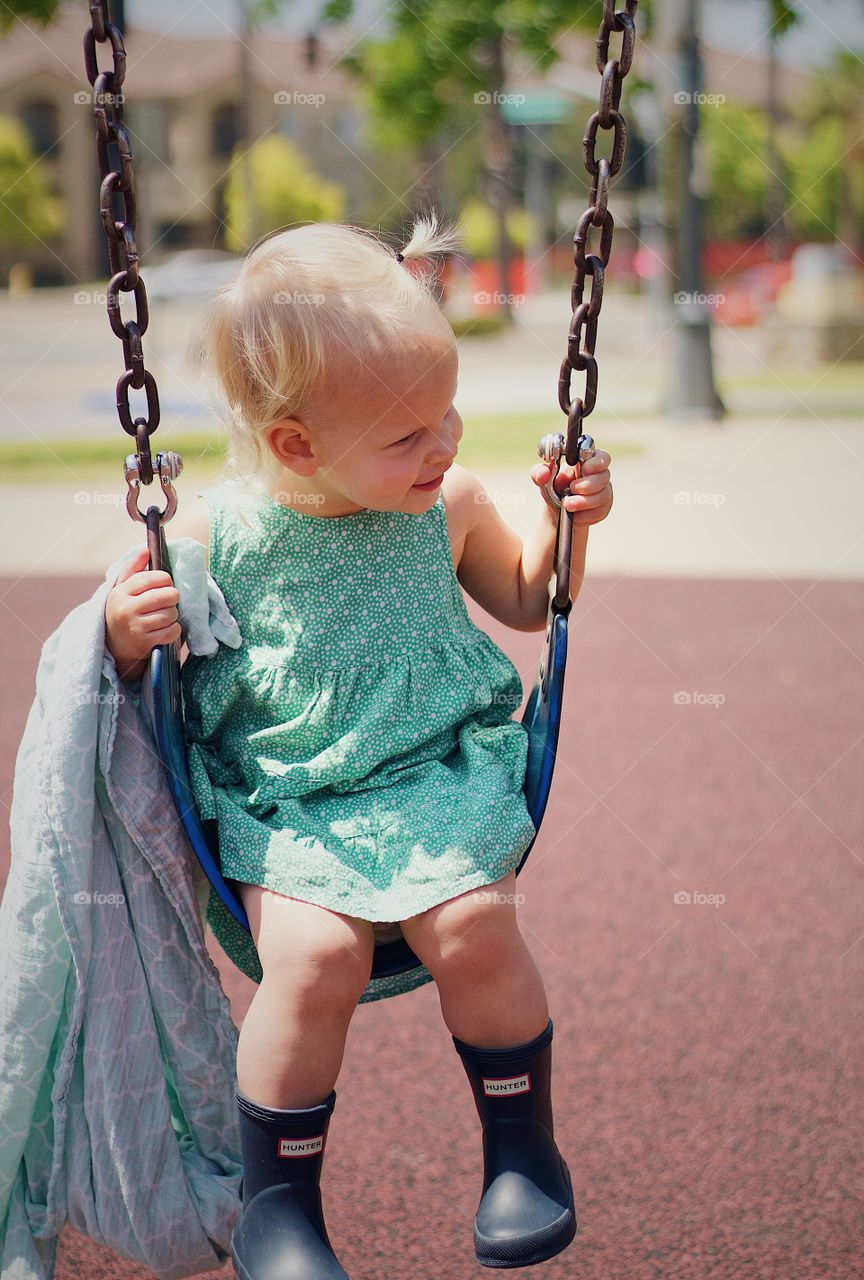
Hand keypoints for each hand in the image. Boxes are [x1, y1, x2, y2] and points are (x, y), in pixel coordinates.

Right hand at [104, 546, 180, 682]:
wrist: (114, 646)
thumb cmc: (123, 611)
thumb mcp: (122, 589)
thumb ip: (134, 568)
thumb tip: (145, 549)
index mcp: (121, 591)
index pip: (152, 578)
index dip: (165, 580)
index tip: (165, 584)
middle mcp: (126, 608)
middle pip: (166, 595)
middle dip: (172, 598)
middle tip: (168, 601)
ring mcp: (134, 626)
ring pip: (170, 614)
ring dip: (173, 615)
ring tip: (164, 616)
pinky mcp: (143, 643)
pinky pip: (172, 631)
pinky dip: (174, 630)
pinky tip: (165, 629)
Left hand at [530, 448, 612, 524]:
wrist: (559, 512)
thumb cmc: (554, 489)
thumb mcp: (543, 479)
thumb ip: (539, 472)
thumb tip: (543, 473)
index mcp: (586, 462)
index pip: (601, 457)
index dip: (595, 462)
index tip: (584, 468)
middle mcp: (599, 475)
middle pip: (605, 475)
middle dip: (588, 484)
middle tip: (572, 488)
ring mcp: (604, 491)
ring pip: (604, 495)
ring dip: (584, 501)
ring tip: (567, 504)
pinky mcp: (604, 508)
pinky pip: (601, 510)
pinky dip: (586, 514)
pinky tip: (575, 515)